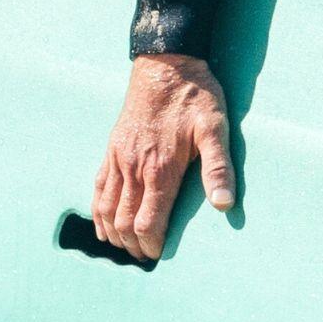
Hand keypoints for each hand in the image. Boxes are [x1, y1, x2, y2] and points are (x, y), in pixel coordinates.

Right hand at [92, 53, 234, 260]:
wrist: (166, 63)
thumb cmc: (196, 95)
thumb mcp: (215, 128)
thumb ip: (218, 168)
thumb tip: (224, 205)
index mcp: (161, 169)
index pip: (148, 223)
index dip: (151, 246)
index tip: (160, 256)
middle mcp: (134, 168)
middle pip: (123, 222)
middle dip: (133, 246)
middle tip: (145, 258)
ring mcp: (118, 159)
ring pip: (106, 209)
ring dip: (114, 234)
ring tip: (127, 247)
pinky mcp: (111, 149)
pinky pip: (98, 188)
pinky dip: (98, 212)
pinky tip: (105, 224)